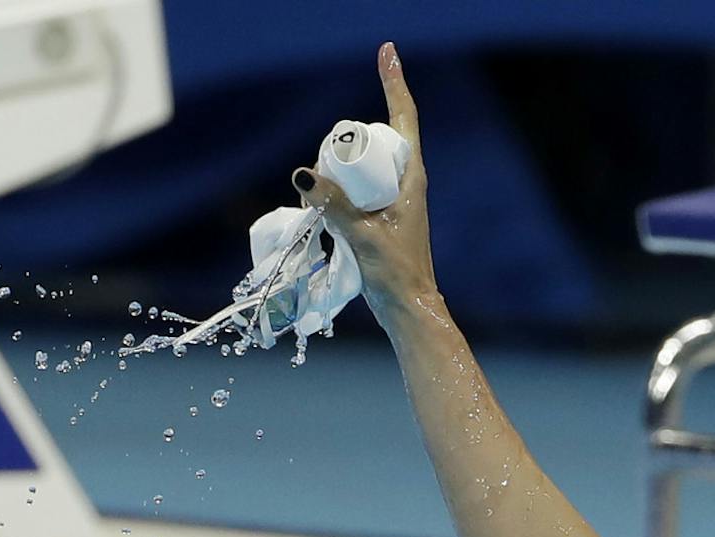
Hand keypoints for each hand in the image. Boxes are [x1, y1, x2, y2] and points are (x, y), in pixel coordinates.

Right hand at [296, 42, 435, 327]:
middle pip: (375, 139)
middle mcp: (406, 181)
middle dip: (349, 142)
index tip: (387, 51)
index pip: (403, 119)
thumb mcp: (362, 235)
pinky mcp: (381, 213)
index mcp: (412, 178)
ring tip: (330, 207)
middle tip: (335, 177)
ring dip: (340, 170)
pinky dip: (338, 187)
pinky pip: (357, 186)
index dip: (394, 83)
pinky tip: (325, 209)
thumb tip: (302, 174)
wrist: (408, 307)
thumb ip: (333, 205)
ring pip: (363, 164)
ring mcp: (393, 197)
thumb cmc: (396, 273)